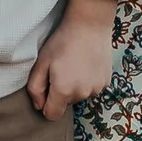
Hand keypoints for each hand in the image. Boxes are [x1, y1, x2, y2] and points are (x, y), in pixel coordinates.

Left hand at [27, 0, 117, 115]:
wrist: (89, 25)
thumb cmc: (61, 42)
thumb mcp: (41, 62)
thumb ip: (35, 88)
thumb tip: (39, 106)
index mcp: (64, 91)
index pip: (52, 115)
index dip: (46, 105)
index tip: (46, 88)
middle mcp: (82, 94)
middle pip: (66, 104)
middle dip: (61, 92)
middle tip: (60, 69)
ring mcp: (96, 89)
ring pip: (79, 96)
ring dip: (75, 86)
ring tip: (74, 64)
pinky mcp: (106, 82)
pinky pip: (91, 88)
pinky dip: (87, 81)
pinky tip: (86, 64)